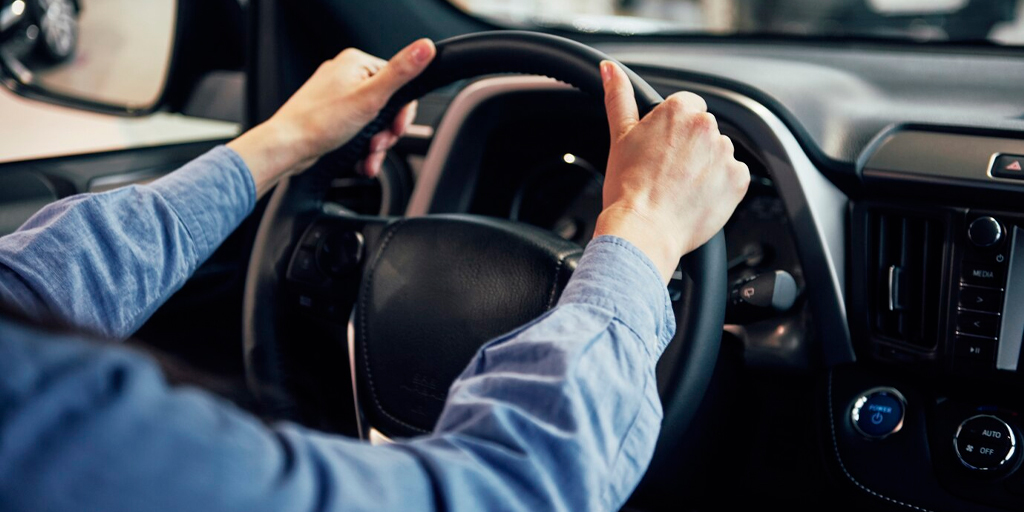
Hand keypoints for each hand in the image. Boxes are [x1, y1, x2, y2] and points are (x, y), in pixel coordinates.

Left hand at [228, 39, 435, 195]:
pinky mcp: (332, 116)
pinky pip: (359, 131)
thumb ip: (400, 73)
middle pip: (387, 106)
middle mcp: (346, 76)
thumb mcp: (370, 98)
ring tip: (367, 157)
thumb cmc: (319, 123)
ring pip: (374, 123)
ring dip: (376, 145)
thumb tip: (424, 48)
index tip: (396, 129)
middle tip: (378, 144)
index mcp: (356, 63)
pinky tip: (359, 160)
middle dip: (386, 133)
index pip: (399, 83)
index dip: (402, 113)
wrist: (286, 148)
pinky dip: (362, 148)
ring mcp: (338, 97)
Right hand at [593, 61, 749, 282]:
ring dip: (705, 167)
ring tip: (680, 189)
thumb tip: (610, 70)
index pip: (686, 106)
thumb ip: (618, 97)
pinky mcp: (738, 180)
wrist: (643, 230)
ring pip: (717, 153)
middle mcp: (707, 126)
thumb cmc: (628, 188)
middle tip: (666, 172)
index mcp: (679, 110)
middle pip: (703, 130)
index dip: (672, 130)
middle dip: (690, 148)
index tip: (661, 150)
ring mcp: (725, 153)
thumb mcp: (619, 137)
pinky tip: (696, 198)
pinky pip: (733, 177)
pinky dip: (719, 187)